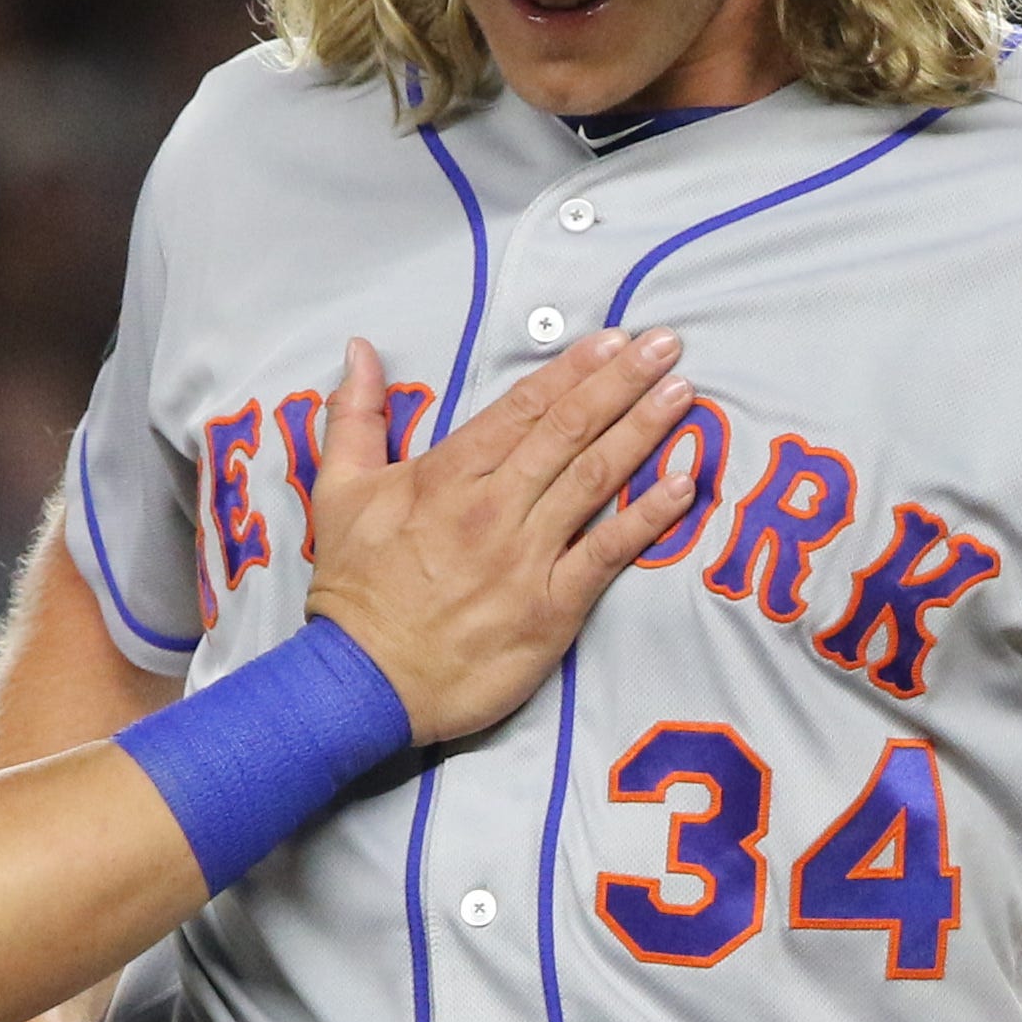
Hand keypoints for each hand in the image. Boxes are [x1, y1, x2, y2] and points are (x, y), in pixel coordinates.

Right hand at [305, 328, 699, 745]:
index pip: (523, 408)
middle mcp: (493, 507)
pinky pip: (609, 553)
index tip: (614, 340)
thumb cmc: (354, 588)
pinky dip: (648, 517)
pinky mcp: (551, 607)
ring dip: (643, 431)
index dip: (574, 369)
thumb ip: (354, 416)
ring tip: (681, 393)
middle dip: (622, 382)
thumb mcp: (337, 491)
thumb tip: (360, 349)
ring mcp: (526, 557)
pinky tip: (683, 484)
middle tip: (666, 346)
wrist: (363, 680)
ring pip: (594, 478)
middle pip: (569, 430)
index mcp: (447, 476)